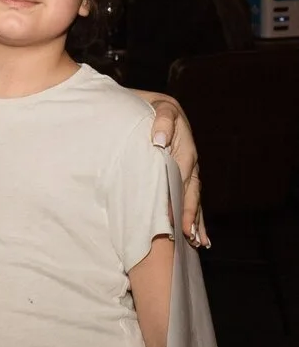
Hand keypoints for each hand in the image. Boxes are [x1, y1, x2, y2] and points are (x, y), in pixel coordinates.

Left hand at [135, 92, 207, 247]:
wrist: (149, 104)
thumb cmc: (151, 107)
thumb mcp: (160, 107)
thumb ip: (163, 122)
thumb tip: (161, 142)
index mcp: (185, 148)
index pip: (182, 179)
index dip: (179, 199)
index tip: (175, 219)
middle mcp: (189, 161)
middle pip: (191, 192)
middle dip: (190, 215)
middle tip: (189, 238)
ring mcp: (187, 168)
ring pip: (193, 197)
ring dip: (195, 219)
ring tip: (197, 242)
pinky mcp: (181, 172)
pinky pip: (188, 194)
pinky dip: (193, 213)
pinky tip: (196, 232)